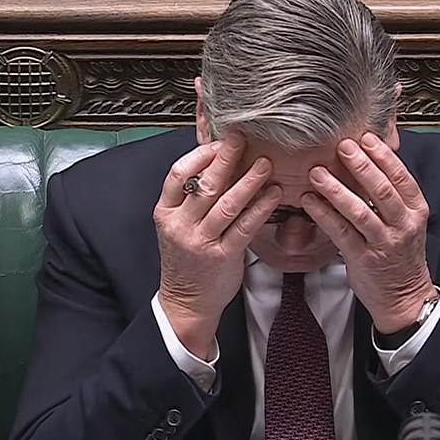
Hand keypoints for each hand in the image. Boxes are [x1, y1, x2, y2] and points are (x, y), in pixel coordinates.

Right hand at [154, 134, 280, 357]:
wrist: (186, 301)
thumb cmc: (187, 258)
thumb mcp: (179, 223)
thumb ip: (194, 194)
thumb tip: (217, 158)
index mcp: (165, 212)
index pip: (178, 174)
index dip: (201, 154)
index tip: (221, 141)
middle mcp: (180, 225)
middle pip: (205, 184)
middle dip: (227, 158)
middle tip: (245, 138)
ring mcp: (201, 241)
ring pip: (227, 203)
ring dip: (249, 180)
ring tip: (266, 163)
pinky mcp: (222, 256)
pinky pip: (244, 226)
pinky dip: (261, 208)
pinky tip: (274, 194)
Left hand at [301, 133, 434, 334]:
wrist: (404, 296)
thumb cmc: (399, 254)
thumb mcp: (406, 220)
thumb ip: (391, 194)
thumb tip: (370, 159)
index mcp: (415, 211)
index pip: (401, 177)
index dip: (383, 155)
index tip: (366, 137)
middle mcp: (403, 225)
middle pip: (381, 189)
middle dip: (360, 165)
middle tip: (342, 145)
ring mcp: (383, 243)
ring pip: (359, 210)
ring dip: (336, 189)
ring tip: (317, 172)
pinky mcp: (362, 258)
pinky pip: (340, 232)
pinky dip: (324, 214)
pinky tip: (309, 201)